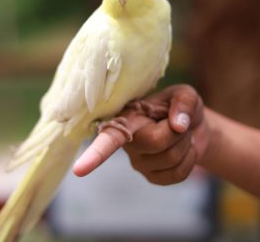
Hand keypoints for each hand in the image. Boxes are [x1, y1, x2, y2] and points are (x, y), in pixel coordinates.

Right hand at [73, 85, 207, 184]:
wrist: (193, 127)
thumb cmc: (180, 107)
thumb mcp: (185, 95)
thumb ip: (183, 103)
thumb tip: (178, 126)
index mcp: (128, 119)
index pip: (109, 138)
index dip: (96, 153)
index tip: (79, 170)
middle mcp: (128, 142)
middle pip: (157, 142)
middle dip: (178, 131)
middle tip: (179, 122)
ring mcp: (140, 163)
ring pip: (172, 158)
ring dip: (185, 143)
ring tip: (179, 134)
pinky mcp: (153, 177)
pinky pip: (178, 174)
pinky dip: (190, 159)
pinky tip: (183, 149)